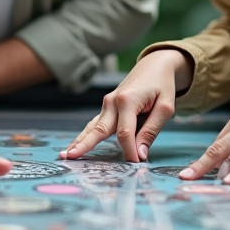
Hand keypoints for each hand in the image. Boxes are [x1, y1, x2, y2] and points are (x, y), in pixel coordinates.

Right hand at [60, 48, 192, 162]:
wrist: (154, 65)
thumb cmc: (162, 85)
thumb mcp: (165, 107)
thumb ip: (151, 131)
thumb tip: (139, 154)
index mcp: (127, 100)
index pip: (124, 133)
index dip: (129, 151)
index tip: (136, 164)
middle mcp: (112, 102)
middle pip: (99, 129)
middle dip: (84, 145)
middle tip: (69, 158)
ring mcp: (107, 104)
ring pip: (93, 127)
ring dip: (79, 141)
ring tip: (65, 155)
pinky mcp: (107, 107)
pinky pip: (95, 124)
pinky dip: (85, 135)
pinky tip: (76, 146)